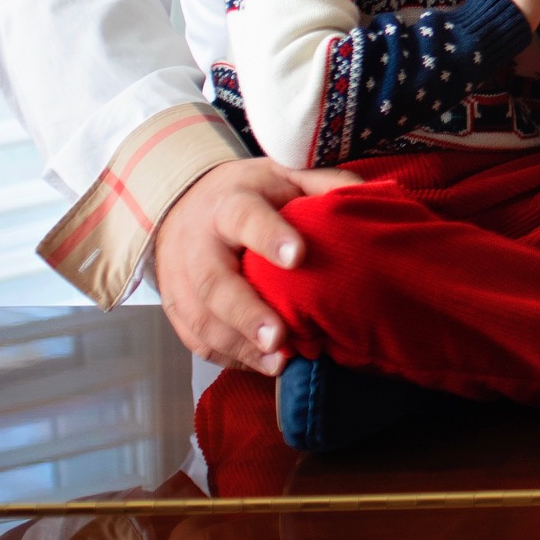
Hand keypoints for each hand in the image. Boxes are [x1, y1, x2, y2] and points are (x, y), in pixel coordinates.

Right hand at [156, 157, 362, 373]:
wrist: (183, 204)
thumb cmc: (248, 194)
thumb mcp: (281, 175)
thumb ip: (320, 183)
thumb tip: (364, 195)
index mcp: (229, 203)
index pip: (245, 218)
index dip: (269, 237)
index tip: (298, 257)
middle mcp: (198, 242)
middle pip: (213, 281)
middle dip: (246, 313)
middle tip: (279, 337)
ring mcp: (179, 278)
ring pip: (202, 318)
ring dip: (239, 345)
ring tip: (277, 362)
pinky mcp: (175, 308)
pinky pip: (197, 339)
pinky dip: (228, 357)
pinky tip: (261, 365)